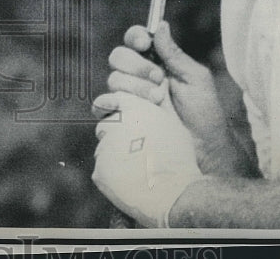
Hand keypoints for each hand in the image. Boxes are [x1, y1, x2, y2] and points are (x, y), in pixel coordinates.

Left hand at [92, 90, 201, 227]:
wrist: (176, 193)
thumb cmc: (179, 158)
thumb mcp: (173, 124)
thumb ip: (159, 105)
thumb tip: (160, 86)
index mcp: (134, 109)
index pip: (109, 100)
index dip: (105, 106)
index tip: (102, 112)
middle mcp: (116, 123)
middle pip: (104, 127)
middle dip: (113, 137)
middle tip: (133, 153)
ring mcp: (105, 147)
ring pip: (103, 150)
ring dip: (114, 158)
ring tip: (137, 171)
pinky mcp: (100, 169)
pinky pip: (102, 171)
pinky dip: (112, 177)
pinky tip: (130, 183)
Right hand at [108, 22, 228, 153]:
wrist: (203, 150)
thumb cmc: (204, 113)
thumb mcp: (195, 79)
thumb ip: (174, 54)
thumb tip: (161, 25)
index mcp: (156, 61)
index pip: (135, 39)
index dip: (135, 37)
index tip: (144, 43)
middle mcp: (139, 77)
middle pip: (118, 56)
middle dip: (137, 65)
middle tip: (159, 79)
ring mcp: (128, 97)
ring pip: (113, 79)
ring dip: (135, 88)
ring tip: (158, 101)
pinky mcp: (121, 118)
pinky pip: (101, 106)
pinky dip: (112, 105)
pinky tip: (134, 111)